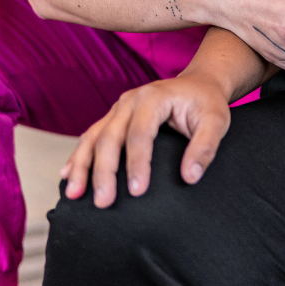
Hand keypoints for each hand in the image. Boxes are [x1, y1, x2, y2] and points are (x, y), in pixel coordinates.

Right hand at [61, 75, 230, 208]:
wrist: (198, 83)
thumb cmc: (206, 103)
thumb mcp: (216, 121)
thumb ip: (205, 147)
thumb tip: (190, 177)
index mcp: (153, 98)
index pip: (140, 134)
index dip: (137, 163)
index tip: (136, 191)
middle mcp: (130, 100)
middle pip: (110, 137)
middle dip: (104, 172)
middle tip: (103, 202)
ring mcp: (118, 108)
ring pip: (93, 137)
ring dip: (81, 166)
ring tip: (74, 193)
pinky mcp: (113, 117)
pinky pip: (91, 136)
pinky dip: (78, 156)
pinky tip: (68, 175)